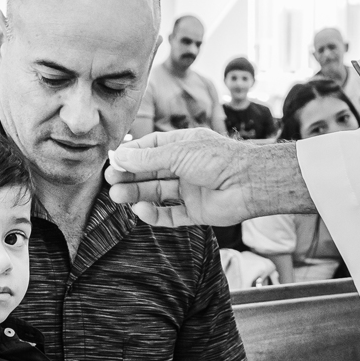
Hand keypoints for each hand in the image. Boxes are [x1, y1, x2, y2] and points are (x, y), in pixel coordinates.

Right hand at [107, 129, 313, 225]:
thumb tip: (120, 156)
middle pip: (151, 172)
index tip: (113, 161)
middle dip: (130, 176)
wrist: (249, 183)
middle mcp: (186, 167)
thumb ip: (147, 158)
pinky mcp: (196, 212)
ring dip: (137, 194)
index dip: (132, 155)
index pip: (151, 148)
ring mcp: (191, 190)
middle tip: (110, 181)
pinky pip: (170, 214)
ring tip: (117, 197)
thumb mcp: (177, 153)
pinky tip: (141, 210)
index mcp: (183, 146)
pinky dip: (155, 214)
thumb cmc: (218, 160)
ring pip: (158, 193)